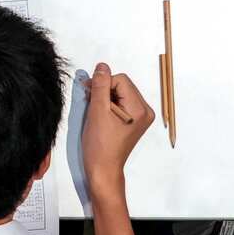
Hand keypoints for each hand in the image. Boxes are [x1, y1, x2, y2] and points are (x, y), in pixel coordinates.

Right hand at [81, 62, 154, 200]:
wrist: (103, 168)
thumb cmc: (99, 144)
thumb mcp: (97, 112)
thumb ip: (100, 86)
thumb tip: (102, 66)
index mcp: (140, 109)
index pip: (120, 80)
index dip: (102, 83)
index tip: (88, 93)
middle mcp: (145, 111)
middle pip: (122, 85)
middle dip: (104, 89)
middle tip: (89, 100)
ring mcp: (141, 117)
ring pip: (121, 93)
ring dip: (105, 96)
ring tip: (94, 109)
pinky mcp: (134, 121)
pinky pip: (121, 102)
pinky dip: (109, 104)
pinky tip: (100, 113)